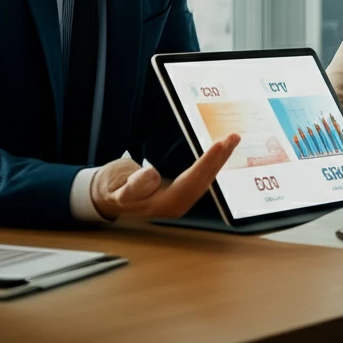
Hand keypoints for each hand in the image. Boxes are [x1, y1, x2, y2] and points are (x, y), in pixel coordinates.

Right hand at [91, 134, 240, 219]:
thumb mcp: (117, 190)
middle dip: (219, 158)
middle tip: (233, 137)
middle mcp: (178, 204)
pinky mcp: (182, 190)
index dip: (206, 163)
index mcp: (164, 205)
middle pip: (203, 180)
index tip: (218, 145)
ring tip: (232, 139)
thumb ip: (133, 186)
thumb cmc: (114, 193)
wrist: (109, 199)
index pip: (191, 182)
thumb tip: (153, 175)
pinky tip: (221, 152)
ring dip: (220, 158)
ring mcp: (181, 198)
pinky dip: (212, 162)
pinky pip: (201, 176)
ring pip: (205, 178)